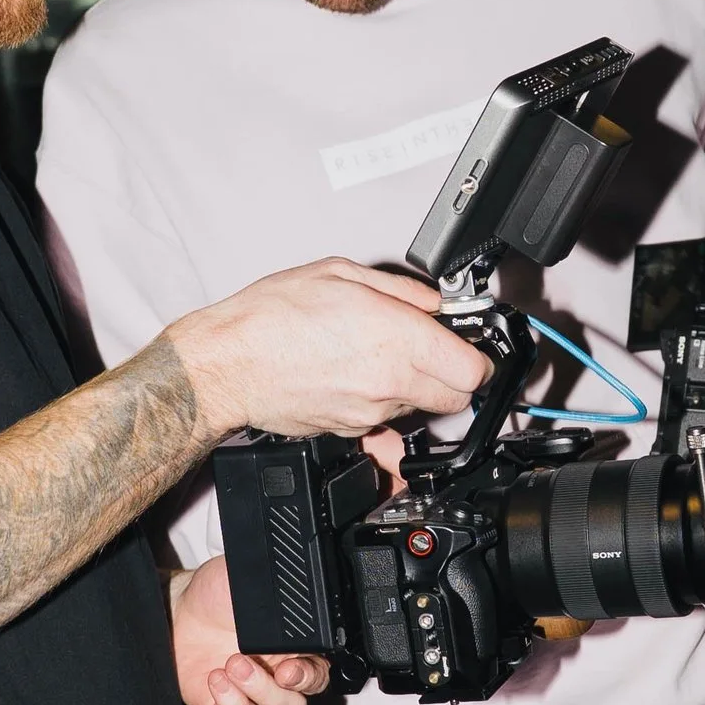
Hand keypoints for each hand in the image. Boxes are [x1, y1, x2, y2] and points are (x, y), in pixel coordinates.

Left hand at [170, 557, 327, 704]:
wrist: (177, 609)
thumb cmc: (214, 593)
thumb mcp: (246, 583)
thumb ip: (273, 596)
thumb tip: (288, 596)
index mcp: (293, 645)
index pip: (319, 669)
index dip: (310, 675)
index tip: (289, 666)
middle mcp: (278, 672)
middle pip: (302, 699)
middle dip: (284, 688)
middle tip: (258, 665)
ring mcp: (254, 691)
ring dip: (260, 693)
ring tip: (232, 664)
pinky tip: (216, 679)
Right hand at [171, 259, 490, 441]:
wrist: (226, 364)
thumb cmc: (270, 317)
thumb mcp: (341, 275)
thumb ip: (401, 289)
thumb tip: (434, 301)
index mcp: (396, 340)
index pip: (473, 370)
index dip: (477, 355)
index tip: (468, 343)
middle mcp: (389, 383)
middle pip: (457, 398)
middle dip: (454, 375)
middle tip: (434, 350)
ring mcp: (369, 413)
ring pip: (419, 409)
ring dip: (414, 386)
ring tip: (378, 354)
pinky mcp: (349, 430)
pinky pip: (383, 420)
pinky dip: (382, 401)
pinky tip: (357, 377)